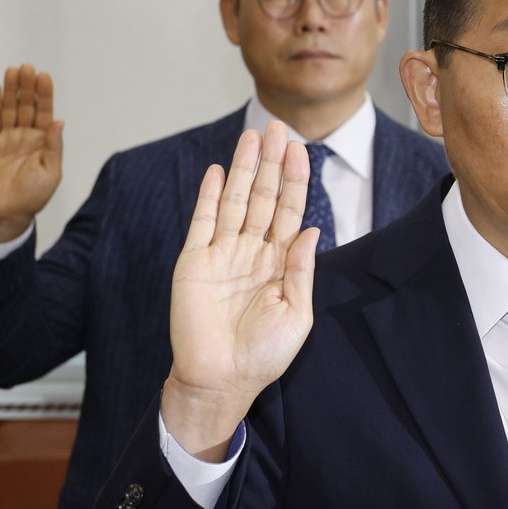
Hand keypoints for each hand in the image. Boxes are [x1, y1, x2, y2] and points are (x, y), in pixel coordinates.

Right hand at [0, 65, 63, 243]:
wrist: (9, 212)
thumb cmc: (35, 195)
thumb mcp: (51, 171)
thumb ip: (54, 146)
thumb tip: (60, 121)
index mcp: (43, 141)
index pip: (45, 112)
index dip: (45, 95)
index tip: (44, 76)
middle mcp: (25, 135)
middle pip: (26, 106)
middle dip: (27, 87)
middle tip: (27, 67)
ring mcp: (7, 138)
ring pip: (8, 109)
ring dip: (10, 90)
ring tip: (12, 71)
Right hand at [162, 122, 317, 458]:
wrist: (221, 379)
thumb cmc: (263, 355)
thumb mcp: (297, 314)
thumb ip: (302, 271)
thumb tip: (313, 230)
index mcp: (280, 263)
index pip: (291, 212)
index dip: (296, 180)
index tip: (301, 150)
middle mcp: (252, 252)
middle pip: (265, 198)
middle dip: (272, 163)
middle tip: (278, 128)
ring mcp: (222, 254)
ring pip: (236, 201)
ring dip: (245, 169)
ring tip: (253, 137)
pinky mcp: (194, 262)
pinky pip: (204, 221)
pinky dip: (211, 195)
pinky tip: (220, 171)